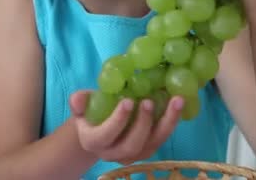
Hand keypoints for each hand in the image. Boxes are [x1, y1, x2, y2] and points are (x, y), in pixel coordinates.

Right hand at [69, 91, 183, 164]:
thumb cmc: (91, 112)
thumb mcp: (82, 105)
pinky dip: (171, 123)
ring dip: (166, 123)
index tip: (128, 101)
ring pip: (151, 145)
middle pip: (131, 145)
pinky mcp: (147, 150)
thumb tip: (78, 99)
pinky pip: (161, 140)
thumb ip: (79, 101)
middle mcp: (113, 153)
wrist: (99, 127)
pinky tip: (177, 105)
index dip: (117, 121)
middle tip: (149, 101)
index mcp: (94, 141)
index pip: (105, 135)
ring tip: (175, 101)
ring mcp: (132, 155)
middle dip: (142, 124)